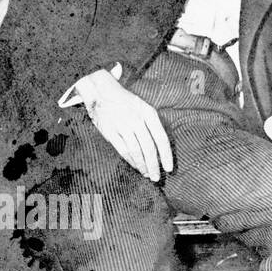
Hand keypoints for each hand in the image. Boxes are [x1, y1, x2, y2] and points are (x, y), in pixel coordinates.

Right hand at [77, 69, 172, 183]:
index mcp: (149, 113)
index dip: (166, 155)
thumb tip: (161, 148)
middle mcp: (137, 120)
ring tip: (148, 175)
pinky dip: (131, 161)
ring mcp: (123, 126)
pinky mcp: (110, 132)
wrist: (102, 92)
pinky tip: (136, 167)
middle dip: (154, 165)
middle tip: (158, 178)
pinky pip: (123, 150)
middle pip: (149, 148)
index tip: (169, 168)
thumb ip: (152, 125)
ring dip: (142, 166)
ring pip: (136, 151)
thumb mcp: (144, 107)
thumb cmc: (127, 103)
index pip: (161, 138)